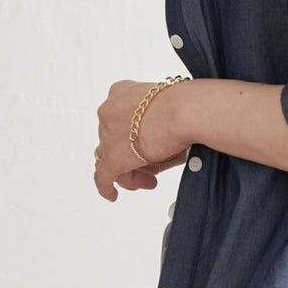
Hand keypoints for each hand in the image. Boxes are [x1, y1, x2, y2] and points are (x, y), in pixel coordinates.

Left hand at [93, 79, 190, 202]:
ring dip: (128, 171)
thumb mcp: (166, 114)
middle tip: (152, 169)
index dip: (133, 138)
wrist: (185, 111)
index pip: (119, 120)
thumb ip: (155, 131)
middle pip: (114, 140)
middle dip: (133, 156)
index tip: (149, 147)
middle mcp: (109, 111)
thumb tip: (158, 154)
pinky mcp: (112, 156)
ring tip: (149, 180)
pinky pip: (102, 177)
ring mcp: (108, 133)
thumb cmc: (185, 107)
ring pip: (109, 158)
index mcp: (121, 93)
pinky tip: (113, 195)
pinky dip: (106, 187)